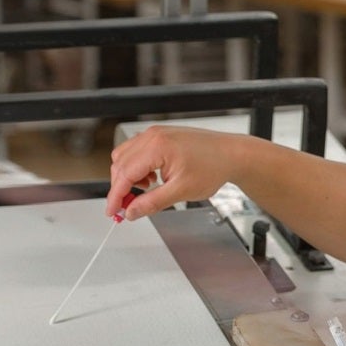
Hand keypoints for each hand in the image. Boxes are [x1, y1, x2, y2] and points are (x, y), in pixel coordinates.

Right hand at [105, 125, 243, 220]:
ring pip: (125, 156)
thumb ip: (152, 203)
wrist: (232, 154)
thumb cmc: (214, 166)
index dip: (115, 196)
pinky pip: (137, 151)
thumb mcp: (181, 191)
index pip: (124, 174)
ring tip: (149, 189)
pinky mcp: (161, 135)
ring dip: (129, 176)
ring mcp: (157, 133)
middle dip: (121, 187)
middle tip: (130, 206)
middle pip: (120, 164)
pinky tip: (154, 178)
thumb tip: (131, 212)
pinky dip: (138, 167)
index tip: (113, 212)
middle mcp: (153, 135)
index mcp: (157, 146)